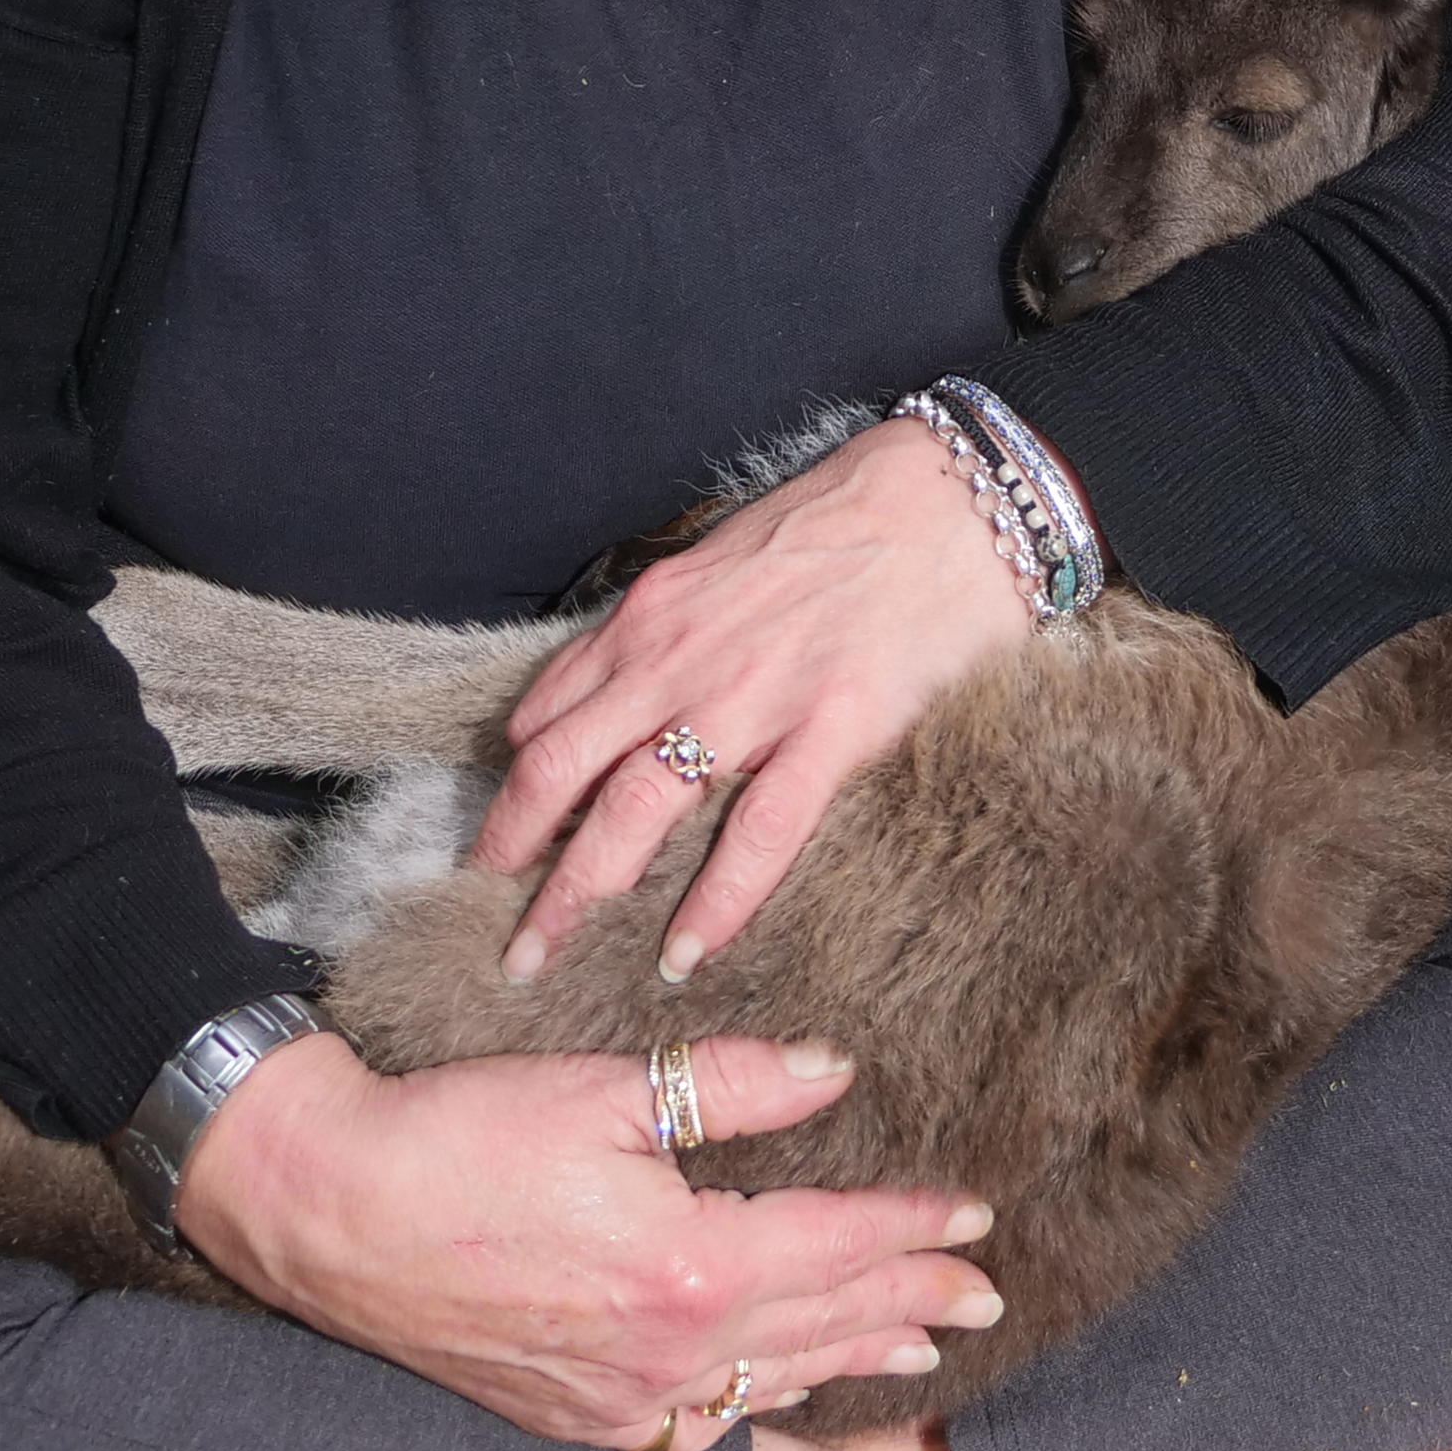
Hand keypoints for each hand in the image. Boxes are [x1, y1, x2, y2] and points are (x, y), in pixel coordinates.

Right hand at [174, 1026, 1000, 1450]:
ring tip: (918, 1346)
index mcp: (686, 1266)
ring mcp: (619, 1399)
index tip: (974, 1217)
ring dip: (849, 1359)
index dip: (911, 1229)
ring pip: (768, 1382)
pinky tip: (783, 1387)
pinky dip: (759, 1401)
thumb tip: (834, 1071)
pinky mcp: (574, 1417)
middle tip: (984, 1294)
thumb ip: (733, 1084)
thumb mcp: (607, 1089)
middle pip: (820, 1324)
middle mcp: (666, 1353)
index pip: (834, 1245)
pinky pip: (698, 1425)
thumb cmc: (462, 1137)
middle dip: (909, 1304)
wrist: (334, 1214)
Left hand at [478, 413, 1031, 982]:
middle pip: (562, 772)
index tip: (506, 843)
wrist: (952, 494)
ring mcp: (753, 696)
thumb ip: (671, 626)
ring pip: (633, 810)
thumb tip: (629, 683)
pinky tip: (686, 953)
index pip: (550, 715)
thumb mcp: (724, 558)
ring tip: (545, 956)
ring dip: (579, 893)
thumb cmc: (846, 519)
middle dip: (514, 856)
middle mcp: (680, 658)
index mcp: (653, 615)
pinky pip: (758, 833)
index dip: (517, 788)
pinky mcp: (833, 728)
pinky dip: (715, 902)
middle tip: (499, 929)